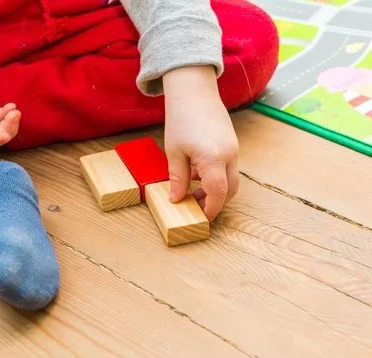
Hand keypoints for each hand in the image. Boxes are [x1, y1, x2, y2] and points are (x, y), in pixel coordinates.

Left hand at [162, 66, 238, 220]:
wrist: (194, 90)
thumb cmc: (181, 118)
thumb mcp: (174, 152)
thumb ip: (178, 178)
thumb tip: (177, 199)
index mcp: (213, 159)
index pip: (218, 193)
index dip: (210, 208)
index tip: (200, 217)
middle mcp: (229, 155)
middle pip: (231, 189)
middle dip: (215, 202)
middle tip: (195, 205)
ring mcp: (233, 148)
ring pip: (231, 178)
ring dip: (216, 188)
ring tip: (192, 188)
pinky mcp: (232, 142)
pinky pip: (229, 166)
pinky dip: (217, 175)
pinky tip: (197, 172)